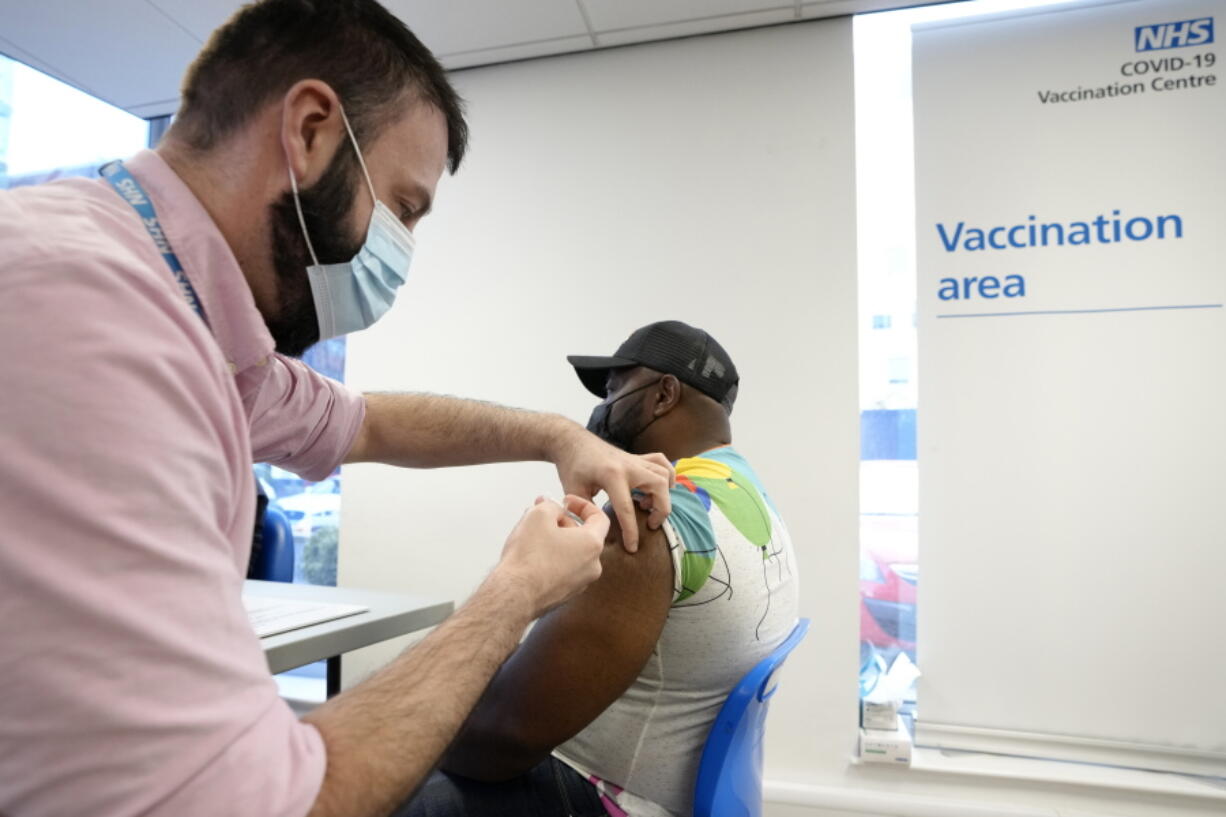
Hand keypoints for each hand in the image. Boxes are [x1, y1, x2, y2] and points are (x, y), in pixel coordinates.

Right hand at [495, 495, 608, 615]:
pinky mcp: (565, 594)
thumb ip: (551, 505)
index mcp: (592, 545)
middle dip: (562, 522)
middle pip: (583, 535)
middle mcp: (592, 566)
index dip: (582, 505)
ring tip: (532, 534)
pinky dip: (552, 559)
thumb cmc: (529, 558)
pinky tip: (532, 556)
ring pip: (572, 553)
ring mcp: (579, 583)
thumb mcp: (538, 515)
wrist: (515, 595)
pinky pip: (563, 570)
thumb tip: (552, 508)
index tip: (565, 502)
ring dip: (556, 540)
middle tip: (541, 515)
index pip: (599, 518)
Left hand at [552, 429, 674, 552]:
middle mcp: (628, 465)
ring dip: (663, 494)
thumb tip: (598, 533)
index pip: (627, 509)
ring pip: (664, 474)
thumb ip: (586, 513)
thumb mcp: (573, 492)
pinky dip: (667, 476)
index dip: (631, 532)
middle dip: (660, 510)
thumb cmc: (571, 468)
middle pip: (658, 486)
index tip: (633, 548)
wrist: (572, 442)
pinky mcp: (637, 457)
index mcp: (611, 475)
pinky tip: (658, 489)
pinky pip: (661, 462)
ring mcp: (634, 459)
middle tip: (649, 524)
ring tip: (647, 506)